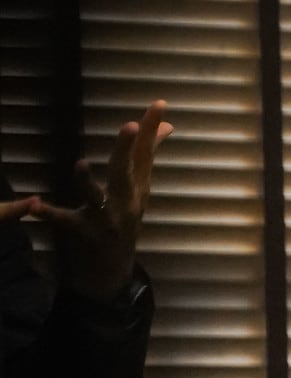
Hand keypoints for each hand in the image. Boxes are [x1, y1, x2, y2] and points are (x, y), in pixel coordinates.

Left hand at [0, 100, 170, 299]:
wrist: (111, 274)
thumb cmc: (122, 224)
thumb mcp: (139, 192)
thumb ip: (146, 158)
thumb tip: (166, 126)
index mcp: (138, 190)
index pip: (146, 154)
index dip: (151, 128)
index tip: (159, 104)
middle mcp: (127, 203)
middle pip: (128, 171)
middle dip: (129, 149)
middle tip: (131, 125)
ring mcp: (107, 220)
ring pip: (97, 197)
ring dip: (88, 182)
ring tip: (81, 164)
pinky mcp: (85, 235)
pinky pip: (65, 221)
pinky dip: (50, 214)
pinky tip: (36, 205)